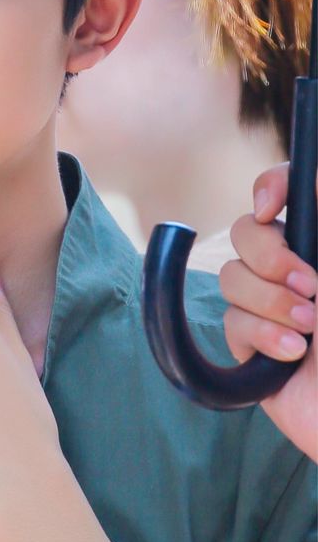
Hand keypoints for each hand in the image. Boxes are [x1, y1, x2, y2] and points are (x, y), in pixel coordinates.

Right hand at [221, 163, 316, 461]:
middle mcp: (296, 269)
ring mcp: (271, 306)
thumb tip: (268, 204)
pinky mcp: (251, 345)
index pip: (285, 190)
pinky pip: (232, 322)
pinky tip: (293, 355)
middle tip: (310, 287)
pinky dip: (262, 336)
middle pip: (246, 231)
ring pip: (231, 277)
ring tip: (309, 331)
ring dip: (271, 303)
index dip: (272, 186)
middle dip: (270, 258)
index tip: (271, 208)